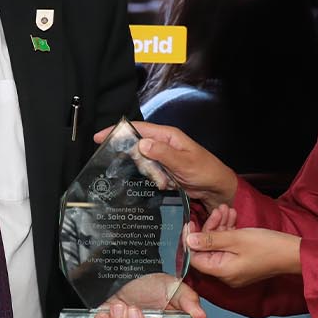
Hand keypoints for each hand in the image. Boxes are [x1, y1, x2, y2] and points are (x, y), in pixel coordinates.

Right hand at [93, 121, 238, 208]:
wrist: (217, 189)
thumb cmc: (206, 171)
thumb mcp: (185, 163)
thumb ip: (163, 154)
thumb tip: (142, 143)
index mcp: (168, 136)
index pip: (138, 129)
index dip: (118, 132)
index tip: (100, 137)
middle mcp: (163, 144)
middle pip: (137, 147)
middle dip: (140, 163)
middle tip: (155, 176)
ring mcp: (162, 157)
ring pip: (142, 163)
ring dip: (150, 174)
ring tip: (165, 182)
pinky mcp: (163, 170)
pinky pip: (149, 173)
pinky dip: (153, 180)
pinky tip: (163, 185)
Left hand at [185, 217, 300, 286]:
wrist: (293, 253)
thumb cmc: (268, 247)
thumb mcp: (236, 239)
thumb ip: (210, 240)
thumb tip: (189, 241)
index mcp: (222, 271)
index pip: (195, 258)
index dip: (191, 239)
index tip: (191, 223)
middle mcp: (226, 274)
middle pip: (208, 250)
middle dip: (210, 228)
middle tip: (218, 210)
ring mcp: (235, 268)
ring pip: (219, 246)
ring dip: (221, 226)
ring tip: (227, 209)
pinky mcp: (243, 262)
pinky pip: (230, 247)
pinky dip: (230, 232)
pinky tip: (233, 217)